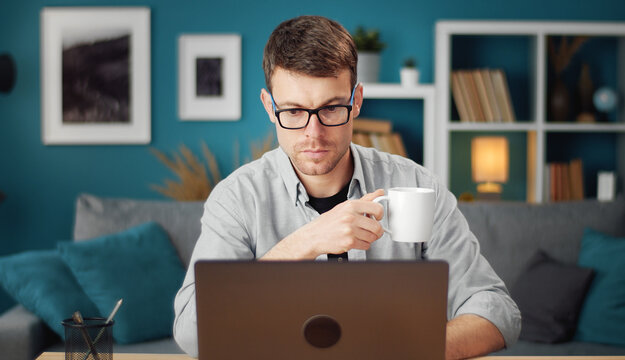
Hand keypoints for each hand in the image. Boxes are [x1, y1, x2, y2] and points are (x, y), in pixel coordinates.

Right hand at [261, 189, 385, 259]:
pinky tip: (355, 240)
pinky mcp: (349, 242)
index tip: (377, 217)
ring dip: (369, 238)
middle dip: (376, 230)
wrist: (314, 236)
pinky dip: (363, 245)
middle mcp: (350, 217)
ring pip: (372, 237)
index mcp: (351, 206)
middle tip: (371, 230)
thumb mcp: (345, 206)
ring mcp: (350, 230)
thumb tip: (380, 192)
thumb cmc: (329, 222)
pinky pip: (366, 245)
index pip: (377, 208)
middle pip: (377, 226)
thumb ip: (365, 200)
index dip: (380, 214)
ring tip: (360, 235)